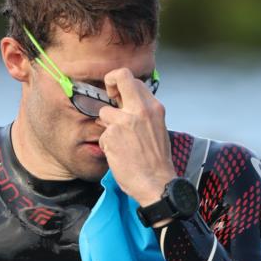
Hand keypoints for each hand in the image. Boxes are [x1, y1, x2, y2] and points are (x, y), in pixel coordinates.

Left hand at [97, 68, 175, 206]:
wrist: (157, 183)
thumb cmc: (157, 162)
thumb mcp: (157, 129)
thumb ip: (143, 115)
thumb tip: (127, 106)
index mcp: (154, 108)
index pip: (134, 80)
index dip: (121, 84)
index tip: (117, 93)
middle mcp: (140, 110)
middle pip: (119, 77)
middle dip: (109, 82)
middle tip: (108, 96)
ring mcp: (124, 121)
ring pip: (104, 113)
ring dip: (108, 127)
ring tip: (120, 143)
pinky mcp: (112, 135)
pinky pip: (102, 136)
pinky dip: (108, 145)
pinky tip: (120, 155)